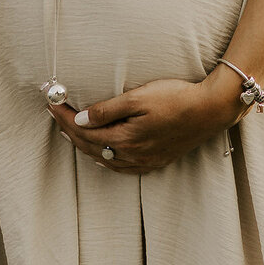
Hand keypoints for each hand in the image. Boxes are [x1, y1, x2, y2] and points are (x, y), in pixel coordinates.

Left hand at [47, 67, 245, 174]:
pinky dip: (107, 160)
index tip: (51, 103)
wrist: (212, 109)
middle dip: (70, 130)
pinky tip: (102, 155)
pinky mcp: (157, 160)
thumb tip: (80, 119)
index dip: (65, 117)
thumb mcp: (139, 97)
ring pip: (105, 159)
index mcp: (126, 139)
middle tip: (55, 114)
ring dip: (85, 146)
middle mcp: (133, 155)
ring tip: (70, 133)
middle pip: (91, 147)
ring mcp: (146, 160)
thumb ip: (108, 110)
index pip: (84, 131)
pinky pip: (123, 167)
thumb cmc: (176, 97)